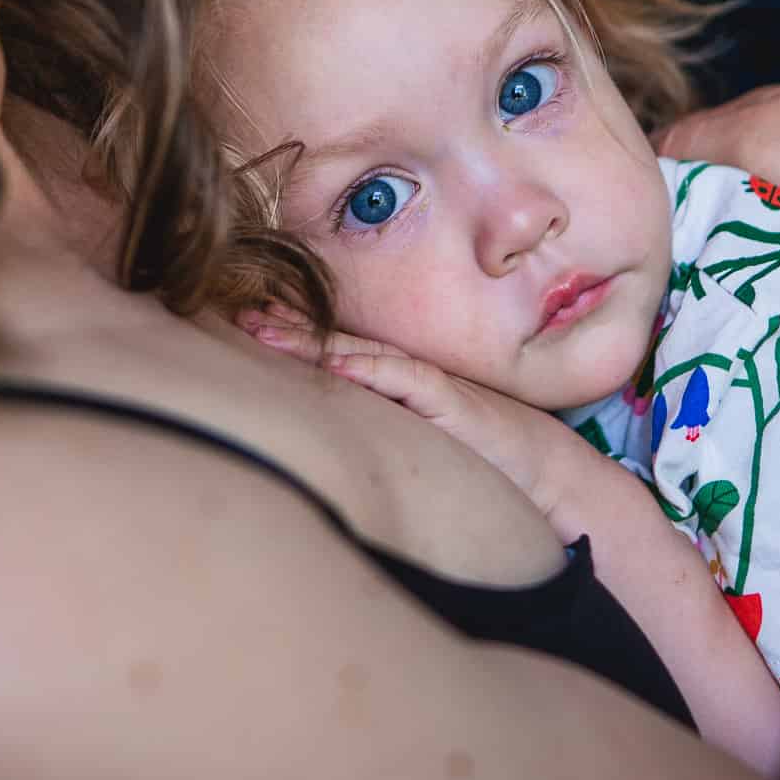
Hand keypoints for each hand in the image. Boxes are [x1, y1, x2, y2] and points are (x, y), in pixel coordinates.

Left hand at [240, 310, 576, 515]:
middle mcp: (405, 373)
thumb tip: (326, 444)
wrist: (540, 465)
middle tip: (238, 314)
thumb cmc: (478, 456)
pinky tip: (334, 363)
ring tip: (265, 330)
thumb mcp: (415, 443)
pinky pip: (403, 379)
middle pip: (336, 342)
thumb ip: (376, 434)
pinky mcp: (448, 398)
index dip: (291, 336)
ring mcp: (426, 381)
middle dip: (286, 327)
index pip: (333, 351)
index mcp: (394, 382)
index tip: (246, 323)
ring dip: (310, 340)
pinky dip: (368, 370)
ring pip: (358, 353)